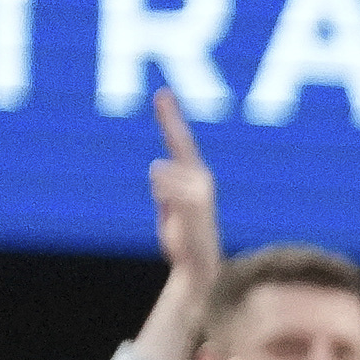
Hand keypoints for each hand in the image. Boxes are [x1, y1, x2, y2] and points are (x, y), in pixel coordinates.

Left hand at [147, 86, 220, 289]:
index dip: (171, 116)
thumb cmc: (184, 239)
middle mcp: (202, 178)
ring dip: (161, 199)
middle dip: (164, 186)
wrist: (199, 267)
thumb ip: (165, 186)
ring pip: (159, 175)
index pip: (180, 140)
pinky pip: (162, 185)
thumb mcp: (171, 207)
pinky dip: (163, 200)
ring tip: (175, 220)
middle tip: (174, 202)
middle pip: (165, 162)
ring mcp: (199, 187)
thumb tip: (157, 166)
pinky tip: (175, 220)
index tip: (162, 92)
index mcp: (197, 177)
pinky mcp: (193, 198)